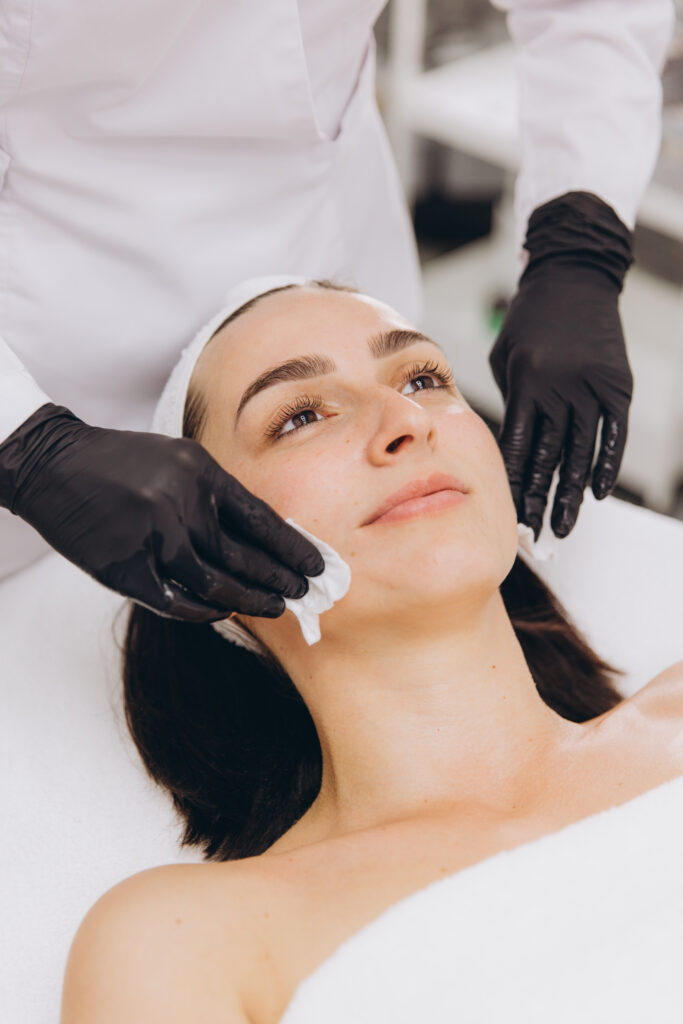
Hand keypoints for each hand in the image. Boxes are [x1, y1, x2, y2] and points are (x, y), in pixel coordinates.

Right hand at [0, 404, 324, 620]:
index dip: (293, 547)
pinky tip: (222, 613)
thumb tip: (265, 540)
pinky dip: (203, 611)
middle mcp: (180, 503)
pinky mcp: (124, 567)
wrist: (54, 465)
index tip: (316, 566)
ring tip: (274, 608)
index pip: (261, 519)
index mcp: (200, 472)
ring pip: (215, 583)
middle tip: (302, 594)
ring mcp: (151, 536)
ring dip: (250, 600)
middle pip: (244, 556)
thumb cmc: (122, 463)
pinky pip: (175, 601)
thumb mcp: (178, 462)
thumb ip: (218, 498)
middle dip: (280, 579)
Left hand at [488, 192, 633, 539]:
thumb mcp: (504, 357)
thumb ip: (509, 402)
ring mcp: (592, 387)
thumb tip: (511, 448)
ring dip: (571, 494)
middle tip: (536, 537)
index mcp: (527, 383)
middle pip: (550, 458)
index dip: (515, 484)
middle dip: (541, 501)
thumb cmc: (528, 319)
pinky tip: (595, 491)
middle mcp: (561, 389)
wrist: (572, 277)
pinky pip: (612, 434)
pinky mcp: (617, 384)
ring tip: (563, 526)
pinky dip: (605, 464)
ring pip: (580, 453)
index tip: (509, 514)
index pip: (519, 448)